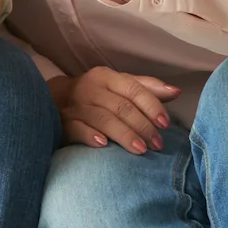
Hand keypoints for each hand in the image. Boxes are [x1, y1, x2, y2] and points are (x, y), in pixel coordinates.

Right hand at [53, 66, 179, 152]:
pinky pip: (77, 128)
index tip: (165, 124)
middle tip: (157, 144)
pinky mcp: (62, 122)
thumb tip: (176, 92)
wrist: (51, 101)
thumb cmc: (94, 96)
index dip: (152, 106)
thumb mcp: (117, 87)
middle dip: (142, 126)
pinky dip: (91, 136)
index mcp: (106, 77)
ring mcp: (74, 106)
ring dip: (124, 134)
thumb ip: (145, 89)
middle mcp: (89, 88)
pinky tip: (104, 146)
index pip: (133, 89)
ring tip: (140, 150)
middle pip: (121, 106)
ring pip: (103, 119)